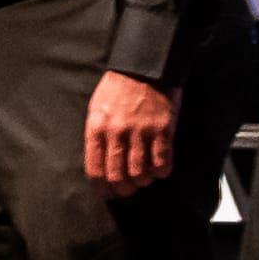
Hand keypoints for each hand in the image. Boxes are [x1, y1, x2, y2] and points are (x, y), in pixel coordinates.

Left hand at [80, 71, 174, 189]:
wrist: (145, 66)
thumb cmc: (119, 86)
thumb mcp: (97, 108)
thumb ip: (97, 134)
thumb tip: (99, 162)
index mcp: (97, 127)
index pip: (95, 169)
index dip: (101, 187)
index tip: (106, 192)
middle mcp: (117, 132)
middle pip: (118, 175)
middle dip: (122, 188)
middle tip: (127, 190)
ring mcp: (141, 132)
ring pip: (140, 172)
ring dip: (142, 181)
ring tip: (144, 178)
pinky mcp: (163, 130)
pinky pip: (162, 162)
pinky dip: (161, 171)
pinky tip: (159, 169)